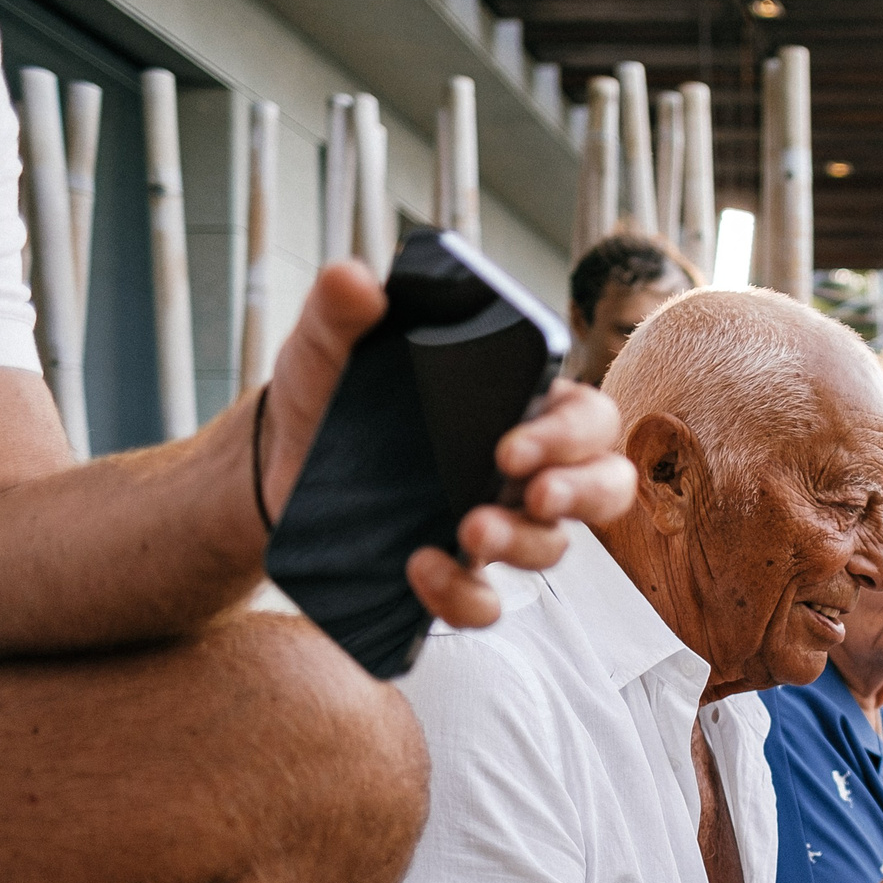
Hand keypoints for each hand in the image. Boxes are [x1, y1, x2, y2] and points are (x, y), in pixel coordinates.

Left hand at [258, 261, 639, 629]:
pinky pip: (486, 603)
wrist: (276, 462)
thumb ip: (341, 312)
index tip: (511, 447)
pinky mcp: (457, 572)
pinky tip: (420, 569)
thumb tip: (353, 279)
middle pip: (606, 488)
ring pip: (552, 548)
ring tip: (467, 531)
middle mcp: (525, 469)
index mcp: (521, 404)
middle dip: (582, 494)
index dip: (568, 436)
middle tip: (534, 494)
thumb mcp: (328, 347)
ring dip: (520, 544)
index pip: (587, 419)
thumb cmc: (329, 394)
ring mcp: (497, 524)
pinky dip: (463, 596)